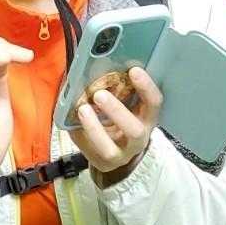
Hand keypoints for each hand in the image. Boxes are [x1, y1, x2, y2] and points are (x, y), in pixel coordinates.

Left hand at [70, 65, 160, 186]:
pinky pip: (88, 150)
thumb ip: (119, 88)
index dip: (146, 88)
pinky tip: (72, 121)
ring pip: (108, 148)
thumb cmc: (121, 118)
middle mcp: (138, 138)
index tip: (134, 70)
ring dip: (93, 127)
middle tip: (99, 94)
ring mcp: (120, 154)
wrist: (119, 151)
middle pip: (134, 130)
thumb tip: (97, 62)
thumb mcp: (127, 104)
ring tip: (82, 108)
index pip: (154, 103)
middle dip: (117, 111)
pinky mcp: (102, 162)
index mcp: (147, 118)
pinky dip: (79, 134)